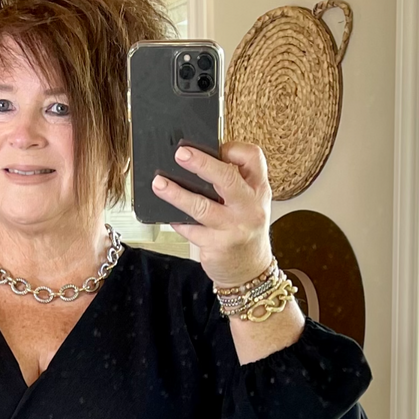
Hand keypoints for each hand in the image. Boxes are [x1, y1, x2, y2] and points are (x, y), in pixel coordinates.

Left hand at [151, 142, 272, 287]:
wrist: (249, 271)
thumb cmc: (245, 231)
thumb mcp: (250, 203)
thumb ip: (234, 183)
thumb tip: (196, 162)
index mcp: (259, 190)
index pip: (252, 158)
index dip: (232, 148)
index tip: (214, 146)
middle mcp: (249, 207)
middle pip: (226, 178)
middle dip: (201, 164)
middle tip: (180, 154)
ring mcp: (233, 228)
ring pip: (202, 206)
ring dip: (176, 194)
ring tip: (159, 184)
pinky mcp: (217, 246)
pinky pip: (191, 229)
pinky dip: (177, 221)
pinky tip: (168, 214)